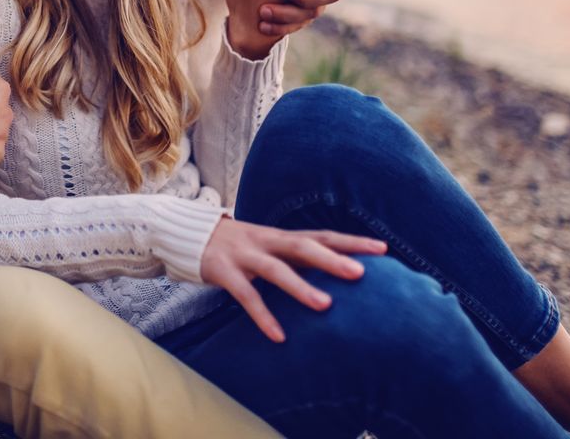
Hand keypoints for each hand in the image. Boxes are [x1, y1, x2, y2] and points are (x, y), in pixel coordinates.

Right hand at [200, 217, 386, 341]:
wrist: (187, 233)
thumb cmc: (237, 246)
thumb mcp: (267, 246)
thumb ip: (293, 258)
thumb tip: (332, 273)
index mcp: (280, 236)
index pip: (321, 235)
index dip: (351, 241)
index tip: (382, 249)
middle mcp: (266, 240)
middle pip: (303, 246)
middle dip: (332, 259)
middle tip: (360, 273)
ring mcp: (244, 255)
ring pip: (276, 268)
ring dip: (300, 286)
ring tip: (325, 305)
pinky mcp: (224, 271)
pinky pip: (246, 295)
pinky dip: (263, 315)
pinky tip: (278, 336)